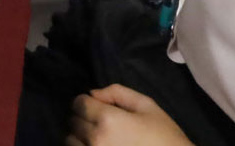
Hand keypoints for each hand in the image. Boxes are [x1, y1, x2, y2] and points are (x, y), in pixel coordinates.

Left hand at [67, 86, 193, 145]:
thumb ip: (117, 93)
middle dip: (82, 118)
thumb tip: (93, 93)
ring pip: (70, 141)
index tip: (94, 105)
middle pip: (73, 122)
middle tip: (97, 121)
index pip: (79, 104)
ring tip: (96, 137)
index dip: (85, 102)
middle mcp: (95, 139)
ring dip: (79, 137)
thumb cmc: (163, 136)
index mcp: (107, 119)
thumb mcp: (147, 106)